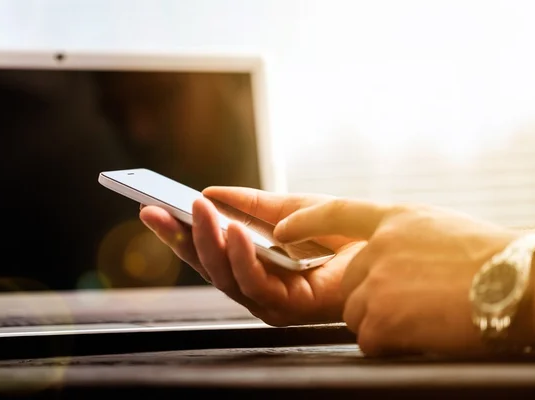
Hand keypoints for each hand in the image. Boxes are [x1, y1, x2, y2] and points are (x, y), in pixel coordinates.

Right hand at [139, 187, 364, 325]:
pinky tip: (235, 231)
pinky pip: (256, 284)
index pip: (207, 250)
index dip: (178, 232)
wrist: (385, 245)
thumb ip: (250, 204)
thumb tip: (209, 193)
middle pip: (208, 266)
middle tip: (159, 209)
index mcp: (252, 263)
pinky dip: (242, 258)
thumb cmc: (341, 230)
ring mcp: (269, 300)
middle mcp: (256, 285)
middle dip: (182, 238)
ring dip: (208, 243)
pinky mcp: (289, 307)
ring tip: (199, 212)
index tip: (150, 209)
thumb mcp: (289, 208)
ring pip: (225, 277)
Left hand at [273, 199, 520, 355]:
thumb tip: (383, 258)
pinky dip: (393, 344)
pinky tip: (425, 332)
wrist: (518, 284)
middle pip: (350, 283)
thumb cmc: (493, 261)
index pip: (336, 212)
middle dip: (373, 299)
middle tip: (414, 304)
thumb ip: (403, 238)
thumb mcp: (441, 229)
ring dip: (385, 323)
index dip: (305, 221)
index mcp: (395, 219)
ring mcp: (376, 280)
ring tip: (427, 316)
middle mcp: (378, 246)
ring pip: (358, 314)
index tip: (281, 229)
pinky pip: (370, 339)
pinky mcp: (380, 316)